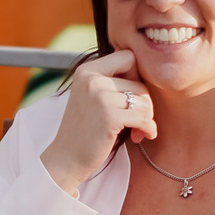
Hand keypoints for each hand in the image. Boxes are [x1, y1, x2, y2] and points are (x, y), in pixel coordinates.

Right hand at [40, 50, 156, 195]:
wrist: (65, 159)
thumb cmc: (84, 130)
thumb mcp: (91, 96)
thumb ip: (111, 81)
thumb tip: (148, 69)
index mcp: (86, 70)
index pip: (128, 56)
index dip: (136, 75)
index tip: (131, 95)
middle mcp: (92, 79)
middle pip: (140, 82)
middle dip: (144, 103)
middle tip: (136, 121)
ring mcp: (100, 96)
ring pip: (144, 100)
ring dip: (146, 118)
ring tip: (136, 130)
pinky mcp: (109, 116)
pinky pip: (144, 118)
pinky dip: (149, 129)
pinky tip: (140, 136)